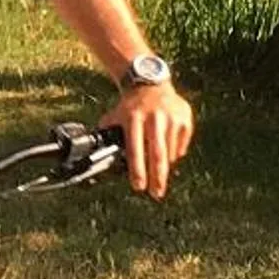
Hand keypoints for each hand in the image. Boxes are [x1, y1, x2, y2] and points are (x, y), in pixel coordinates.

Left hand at [109, 76, 194, 197]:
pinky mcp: (184, 119)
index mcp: (133, 118)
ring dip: (164, 165)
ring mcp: (171, 118)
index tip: (139, 186)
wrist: (151, 84)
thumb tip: (93, 154)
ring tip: (158, 167)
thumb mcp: (116, 115)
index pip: (135, 149)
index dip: (137, 170)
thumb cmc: (131, 106)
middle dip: (157, 177)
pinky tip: (167, 148)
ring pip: (170, 153)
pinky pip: (180, 147)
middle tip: (156, 194)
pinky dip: (174, 154)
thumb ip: (108, 133)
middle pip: (157, 154)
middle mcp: (154, 117)